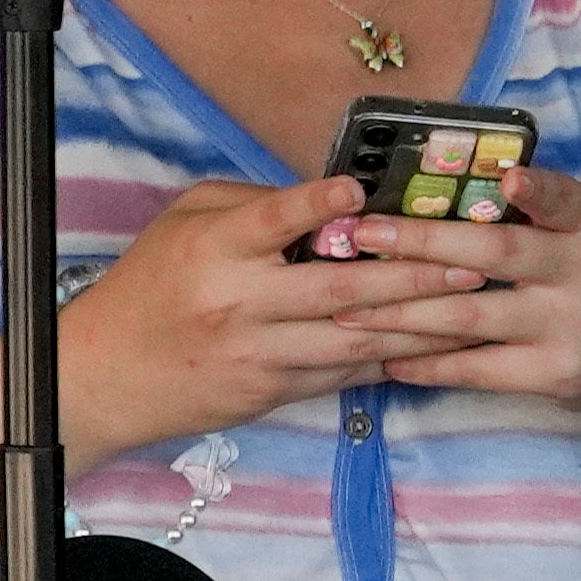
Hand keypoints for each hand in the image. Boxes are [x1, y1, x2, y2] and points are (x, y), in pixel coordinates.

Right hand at [58, 174, 480, 457]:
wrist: (104, 376)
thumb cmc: (151, 286)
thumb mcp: (187, 224)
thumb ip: (254, 206)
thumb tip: (332, 199)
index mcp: (216, 249)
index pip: (273, 220)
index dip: (319, 204)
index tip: (363, 189)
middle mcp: (240, 301)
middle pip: (340, 288)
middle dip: (413, 275)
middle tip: (472, 260)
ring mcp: (260, 352)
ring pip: (355, 337)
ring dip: (422, 323)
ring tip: (475, 304)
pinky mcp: (273, 390)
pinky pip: (345, 371)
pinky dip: (393, 358)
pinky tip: (438, 347)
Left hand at [307, 167, 580, 424]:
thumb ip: (541, 205)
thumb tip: (456, 182)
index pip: (566, 200)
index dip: (537, 190)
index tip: (508, 179)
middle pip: (495, 254)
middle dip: (420, 242)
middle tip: (362, 235)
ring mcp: (569, 328)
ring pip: (471, 317)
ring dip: (402, 311)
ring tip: (348, 309)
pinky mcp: (554, 374)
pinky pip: (478, 370)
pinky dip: (428, 365)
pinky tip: (388, 358)